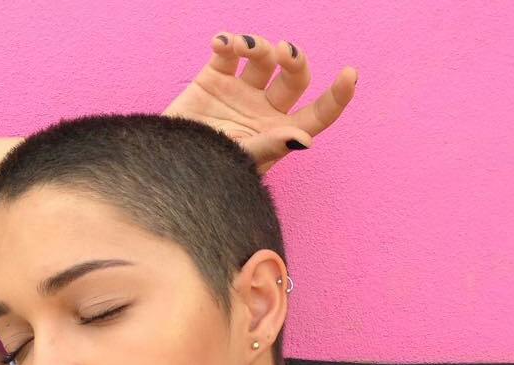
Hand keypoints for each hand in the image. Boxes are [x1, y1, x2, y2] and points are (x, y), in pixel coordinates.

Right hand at [161, 32, 357, 175]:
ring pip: (265, 57)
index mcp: (278, 135)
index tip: (350, 74)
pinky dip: (228, 40)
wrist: (163, 167)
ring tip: (244, 47)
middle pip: (295, 78)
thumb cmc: (205, 174)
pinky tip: (221, 42)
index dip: (337, 97)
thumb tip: (304, 140)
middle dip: (296, 60)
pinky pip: (229, 50)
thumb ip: (270, 147)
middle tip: (284, 54)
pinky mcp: (214, 77)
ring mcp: (240, 92)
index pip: (317, 115)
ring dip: (260, 45)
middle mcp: (264, 111)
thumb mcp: (239, 164)